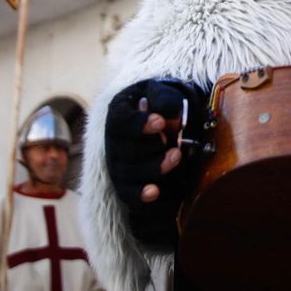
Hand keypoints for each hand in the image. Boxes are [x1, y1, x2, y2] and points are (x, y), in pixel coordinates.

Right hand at [105, 78, 202, 242]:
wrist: (162, 127)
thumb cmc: (160, 107)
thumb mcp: (161, 94)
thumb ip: (164, 99)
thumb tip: (167, 112)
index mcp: (118, 115)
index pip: (120, 122)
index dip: (139, 124)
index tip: (160, 122)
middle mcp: (114, 143)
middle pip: (126, 150)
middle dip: (152, 147)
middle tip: (173, 143)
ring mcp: (119, 167)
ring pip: (129, 173)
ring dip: (154, 167)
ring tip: (177, 156)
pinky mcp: (127, 187)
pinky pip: (129, 195)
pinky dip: (140, 195)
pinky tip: (154, 192)